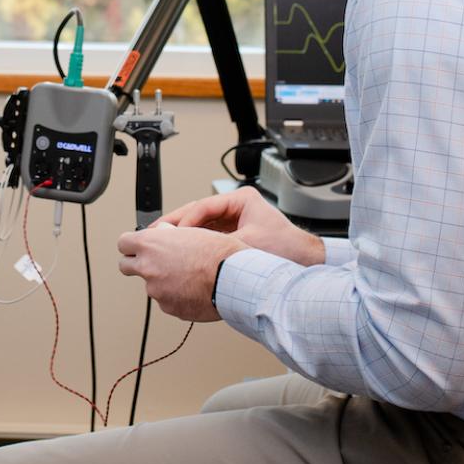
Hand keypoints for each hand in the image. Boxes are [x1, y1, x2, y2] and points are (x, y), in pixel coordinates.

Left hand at [116, 224, 243, 321]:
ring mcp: (157, 290)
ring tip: (189, 277)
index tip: (137, 247)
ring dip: (163, 282)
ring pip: (151, 285)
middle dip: (136, 264)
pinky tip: (194, 290)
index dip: (131, 244)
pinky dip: (176, 296)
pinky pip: (167, 300)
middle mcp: (148, 268)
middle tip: (154, 263)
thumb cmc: (219, 253)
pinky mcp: (168, 308)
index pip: (123, 243)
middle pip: (125, 266)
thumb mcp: (192, 231)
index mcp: (151, 244)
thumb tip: (163, 235)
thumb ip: (170, 235)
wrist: (234, 279)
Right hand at [160, 186, 323, 265]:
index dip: (185, 221)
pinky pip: (209, 236)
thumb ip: (218, 245)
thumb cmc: (286, 250)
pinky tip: (181, 252)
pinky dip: (195, 243)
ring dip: (183, 235)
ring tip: (164, 244)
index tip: (172, 235)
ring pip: (201, 225)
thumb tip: (191, 250)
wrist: (306, 263)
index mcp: (241, 199)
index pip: (203, 206)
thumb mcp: (247, 245)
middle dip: (177, 225)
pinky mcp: (235, 234)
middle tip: (156, 235)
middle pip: (198, 213)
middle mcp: (236, 207)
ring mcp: (235, 220)